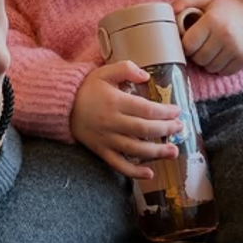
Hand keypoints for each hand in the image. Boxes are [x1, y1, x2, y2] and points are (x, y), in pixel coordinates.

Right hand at [70, 62, 182, 179]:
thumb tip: (146, 76)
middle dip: (166, 129)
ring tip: (173, 151)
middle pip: (144, 129)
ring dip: (157, 152)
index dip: (165, 112)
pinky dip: (134, 172)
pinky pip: (118, 165)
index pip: (146, 109)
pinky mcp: (100, 150)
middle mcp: (111, 121)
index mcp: (114, 101)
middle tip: (180, 127)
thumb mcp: (104, 72)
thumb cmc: (87, 88)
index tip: (177, 111)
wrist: (62, 105)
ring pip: (135, 150)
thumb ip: (125, 69)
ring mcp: (106, 138)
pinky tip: (150, 173)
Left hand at [171, 0, 242, 74]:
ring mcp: (237, 49)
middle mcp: (226, 36)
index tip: (188, 41)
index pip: (188, 45)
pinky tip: (220, 55)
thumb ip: (185, 1)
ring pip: (210, 67)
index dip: (185, 45)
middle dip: (195, 54)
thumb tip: (168, 8)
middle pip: (198, 58)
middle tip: (199, 45)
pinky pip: (223, 72)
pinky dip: (219, 67)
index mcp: (213, 21)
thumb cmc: (227, 7)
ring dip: (206, 62)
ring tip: (209, 49)